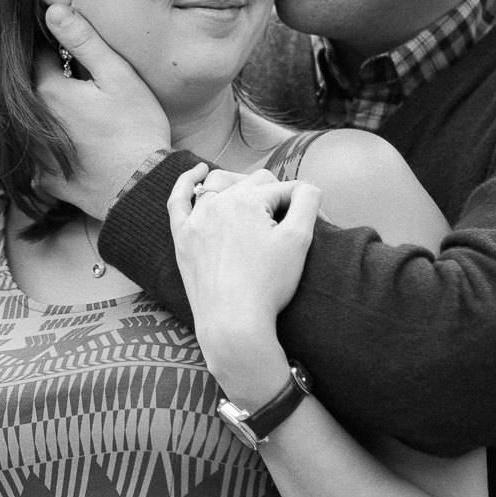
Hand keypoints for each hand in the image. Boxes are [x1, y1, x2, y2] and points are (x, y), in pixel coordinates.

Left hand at [33, 4, 169, 217]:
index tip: (65, 47)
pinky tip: (71, 144)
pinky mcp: (46, 177)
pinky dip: (47, 145)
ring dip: (42, 112)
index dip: (51, 46)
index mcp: (48, 91)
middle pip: (30, 88)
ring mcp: (36, 153)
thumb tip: (53, 9)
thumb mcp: (117, 77)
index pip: (37, 55)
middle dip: (46, 77)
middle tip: (73, 77)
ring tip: (74, 111)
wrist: (141, 189)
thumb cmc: (136, 129)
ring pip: (29, 121)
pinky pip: (36, 155)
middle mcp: (31, 122)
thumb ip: (83, 41)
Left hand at [168, 162, 320, 404]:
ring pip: (220, 185)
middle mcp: (218, 202)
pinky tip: (197, 172)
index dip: (303, 206)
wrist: (232, 323)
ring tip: (255, 199)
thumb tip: (306, 188)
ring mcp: (196, 219)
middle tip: (287, 225)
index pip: (283, 188)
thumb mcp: (298, 240)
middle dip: (274, 196)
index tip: (316, 227)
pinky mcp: (183, 237)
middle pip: (254, 184)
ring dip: (240, 186)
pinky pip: (179, 200)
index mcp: (248, 200)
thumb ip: (307, 202)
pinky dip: (187, 182)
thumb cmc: (268, 284)